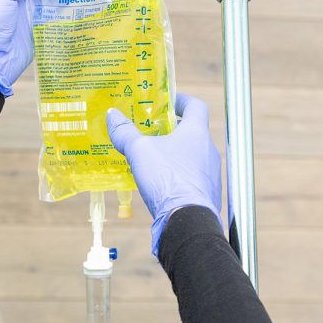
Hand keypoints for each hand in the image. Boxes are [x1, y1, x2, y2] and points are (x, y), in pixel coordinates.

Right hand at [107, 93, 223, 255]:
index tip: (166, 102)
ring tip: (152, 160)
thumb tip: (112, 115)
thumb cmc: (167, 179)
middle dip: (171, 131)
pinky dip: (178, 176)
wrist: (187, 221)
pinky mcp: (207, 194)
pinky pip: (191, 178)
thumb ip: (125, 132)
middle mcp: (208, 151)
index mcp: (197, 133)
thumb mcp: (139, 151)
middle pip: (192, 133)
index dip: (181, 100)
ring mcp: (210, 174)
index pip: (196, 106)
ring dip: (174, 155)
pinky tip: (160, 185)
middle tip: (151, 132)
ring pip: (192, 157)